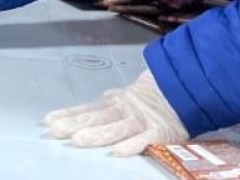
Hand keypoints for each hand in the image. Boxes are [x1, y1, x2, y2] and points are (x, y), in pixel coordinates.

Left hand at [43, 71, 186, 155]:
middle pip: (96, 118)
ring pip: (115, 128)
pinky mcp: (160, 132)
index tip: (49, 120)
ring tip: (78, 141)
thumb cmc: (162, 93)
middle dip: (74, 124)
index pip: (89, 109)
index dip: (70, 114)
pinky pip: (144, 140)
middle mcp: (125, 111)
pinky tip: (117, 152)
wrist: (190, 86)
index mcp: (118, 103)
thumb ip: (118, 98)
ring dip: (96, 135)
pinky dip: (131, 146)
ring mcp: (141, 121)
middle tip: (55, 130)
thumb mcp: (136, 93)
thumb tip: (105, 94)